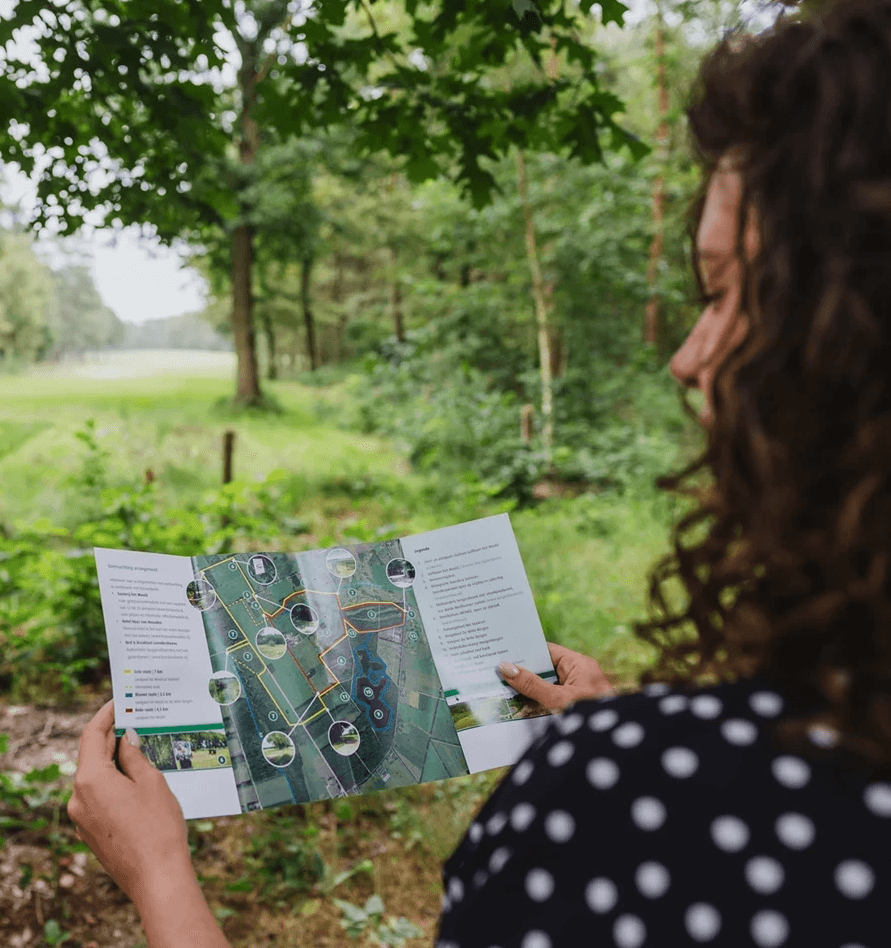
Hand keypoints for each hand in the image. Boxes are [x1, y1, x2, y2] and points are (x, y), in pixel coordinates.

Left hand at [67, 701, 193, 910]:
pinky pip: (98, 797)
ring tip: (140, 748)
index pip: (92, 736)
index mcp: (90, 780)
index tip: (119, 702)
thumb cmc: (158, 826)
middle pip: (91, 756)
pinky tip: (136, 779)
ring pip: (95, 778)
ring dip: (114, 761)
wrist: (156, 877)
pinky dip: (113, 782)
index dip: (105, 715)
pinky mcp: (91, 832)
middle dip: (112, 738)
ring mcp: (82, 818)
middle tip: (135, 721)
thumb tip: (126, 739)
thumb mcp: (151, 782)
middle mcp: (78, 798)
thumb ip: (134, 756)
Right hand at [497, 641, 614, 711]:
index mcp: (580, 665)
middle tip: (496, 672)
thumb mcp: (558, 700)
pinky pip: (550, 701)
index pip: (548, 651)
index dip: (526, 651)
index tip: (503, 651)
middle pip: (545, 669)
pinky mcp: (574, 709)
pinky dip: (536, 703)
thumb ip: (532, 685)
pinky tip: (517, 707)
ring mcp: (576, 693)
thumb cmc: (591, 719)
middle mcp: (579, 676)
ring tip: (501, 688)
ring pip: (546, 686)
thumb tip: (506, 667)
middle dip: (523, 672)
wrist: (614, 750)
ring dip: (528, 690)